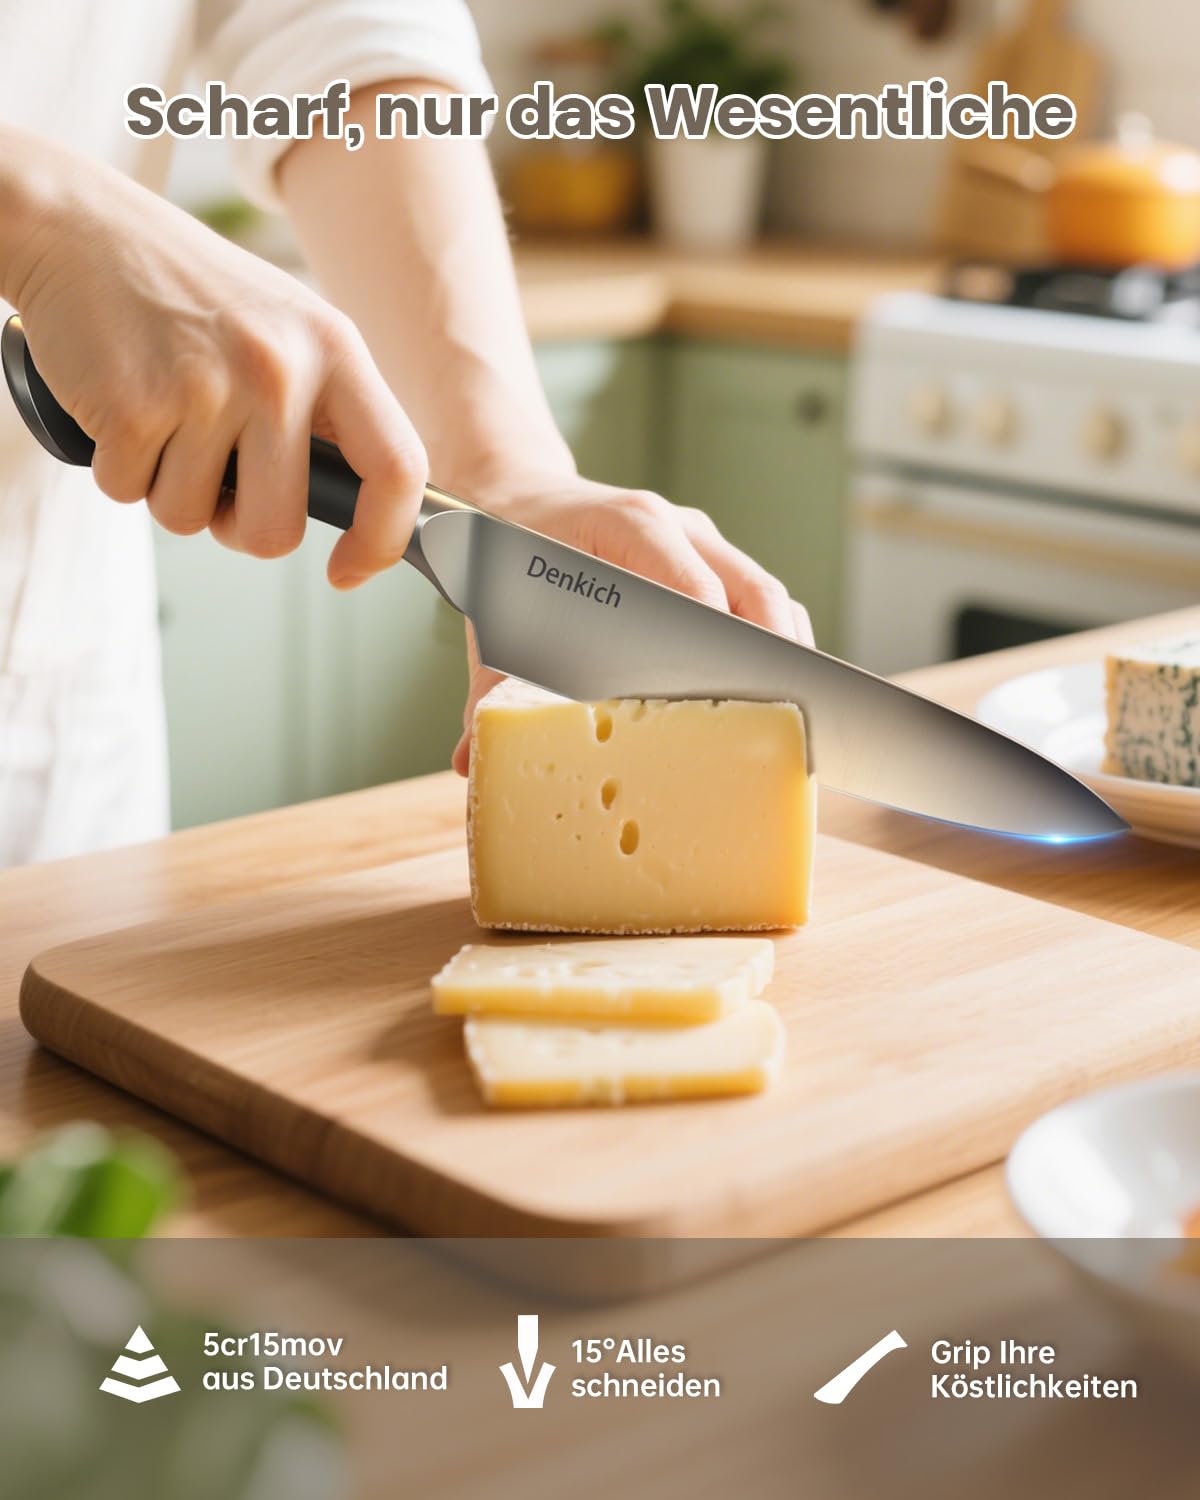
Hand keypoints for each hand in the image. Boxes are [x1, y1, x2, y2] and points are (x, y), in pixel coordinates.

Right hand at [2, 131, 423, 585]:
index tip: (350, 569)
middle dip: (238, 528)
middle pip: (276, 532)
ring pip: (192, 520)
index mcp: (334, 349)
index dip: (382, 539)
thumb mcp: (286, 331)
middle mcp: (280, 368)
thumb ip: (325, 412)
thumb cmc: (191, 296)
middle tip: (218, 478)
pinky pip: (130, 494)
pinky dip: (119, 469)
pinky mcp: (134, 404)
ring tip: (164, 419)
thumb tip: (357, 509)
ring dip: (170, 490)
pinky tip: (122, 406)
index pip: (397, 467)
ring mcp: (207, 386)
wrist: (79, 226)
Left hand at [451, 471, 812, 773]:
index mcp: (628, 526)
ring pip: (769, 596)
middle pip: (754, 591)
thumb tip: (471, 761)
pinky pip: (763, 601)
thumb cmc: (509, 556)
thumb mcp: (492, 613)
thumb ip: (487, 686)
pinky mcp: (716, 561)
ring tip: (795, 719)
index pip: (695, 585)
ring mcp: (704, 542)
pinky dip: (777, 646)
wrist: (515, 497)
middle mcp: (678, 527)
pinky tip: (776, 697)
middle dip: (773, 657)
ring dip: (785, 655)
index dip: (718, 641)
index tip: (734, 693)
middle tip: (782, 720)